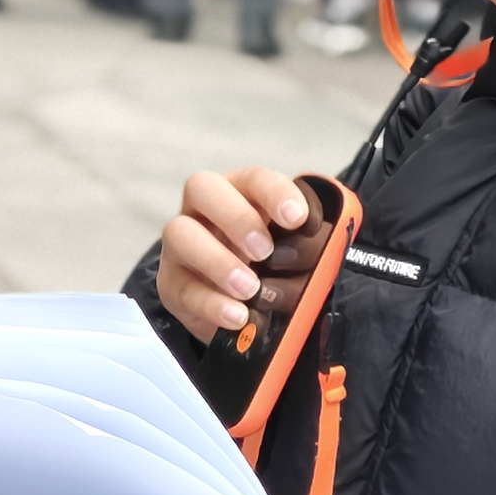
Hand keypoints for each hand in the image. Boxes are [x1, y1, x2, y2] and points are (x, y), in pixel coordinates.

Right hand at [158, 163, 308, 342]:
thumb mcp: (302, 257)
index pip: (254, 178)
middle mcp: (206, 210)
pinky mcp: (172, 283)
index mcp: (244, 193)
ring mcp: (182, 244)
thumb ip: (312, 251)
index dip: (275, 193)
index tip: (297, 218)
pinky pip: (181, 287)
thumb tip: (323, 256)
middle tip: (264, 251)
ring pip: (179, 232)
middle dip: (236, 217)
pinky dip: (211, 303)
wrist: (250, 314)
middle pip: (202, 187)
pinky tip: (238, 316)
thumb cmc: (280, 272)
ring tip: (250, 288)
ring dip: (217, 260)